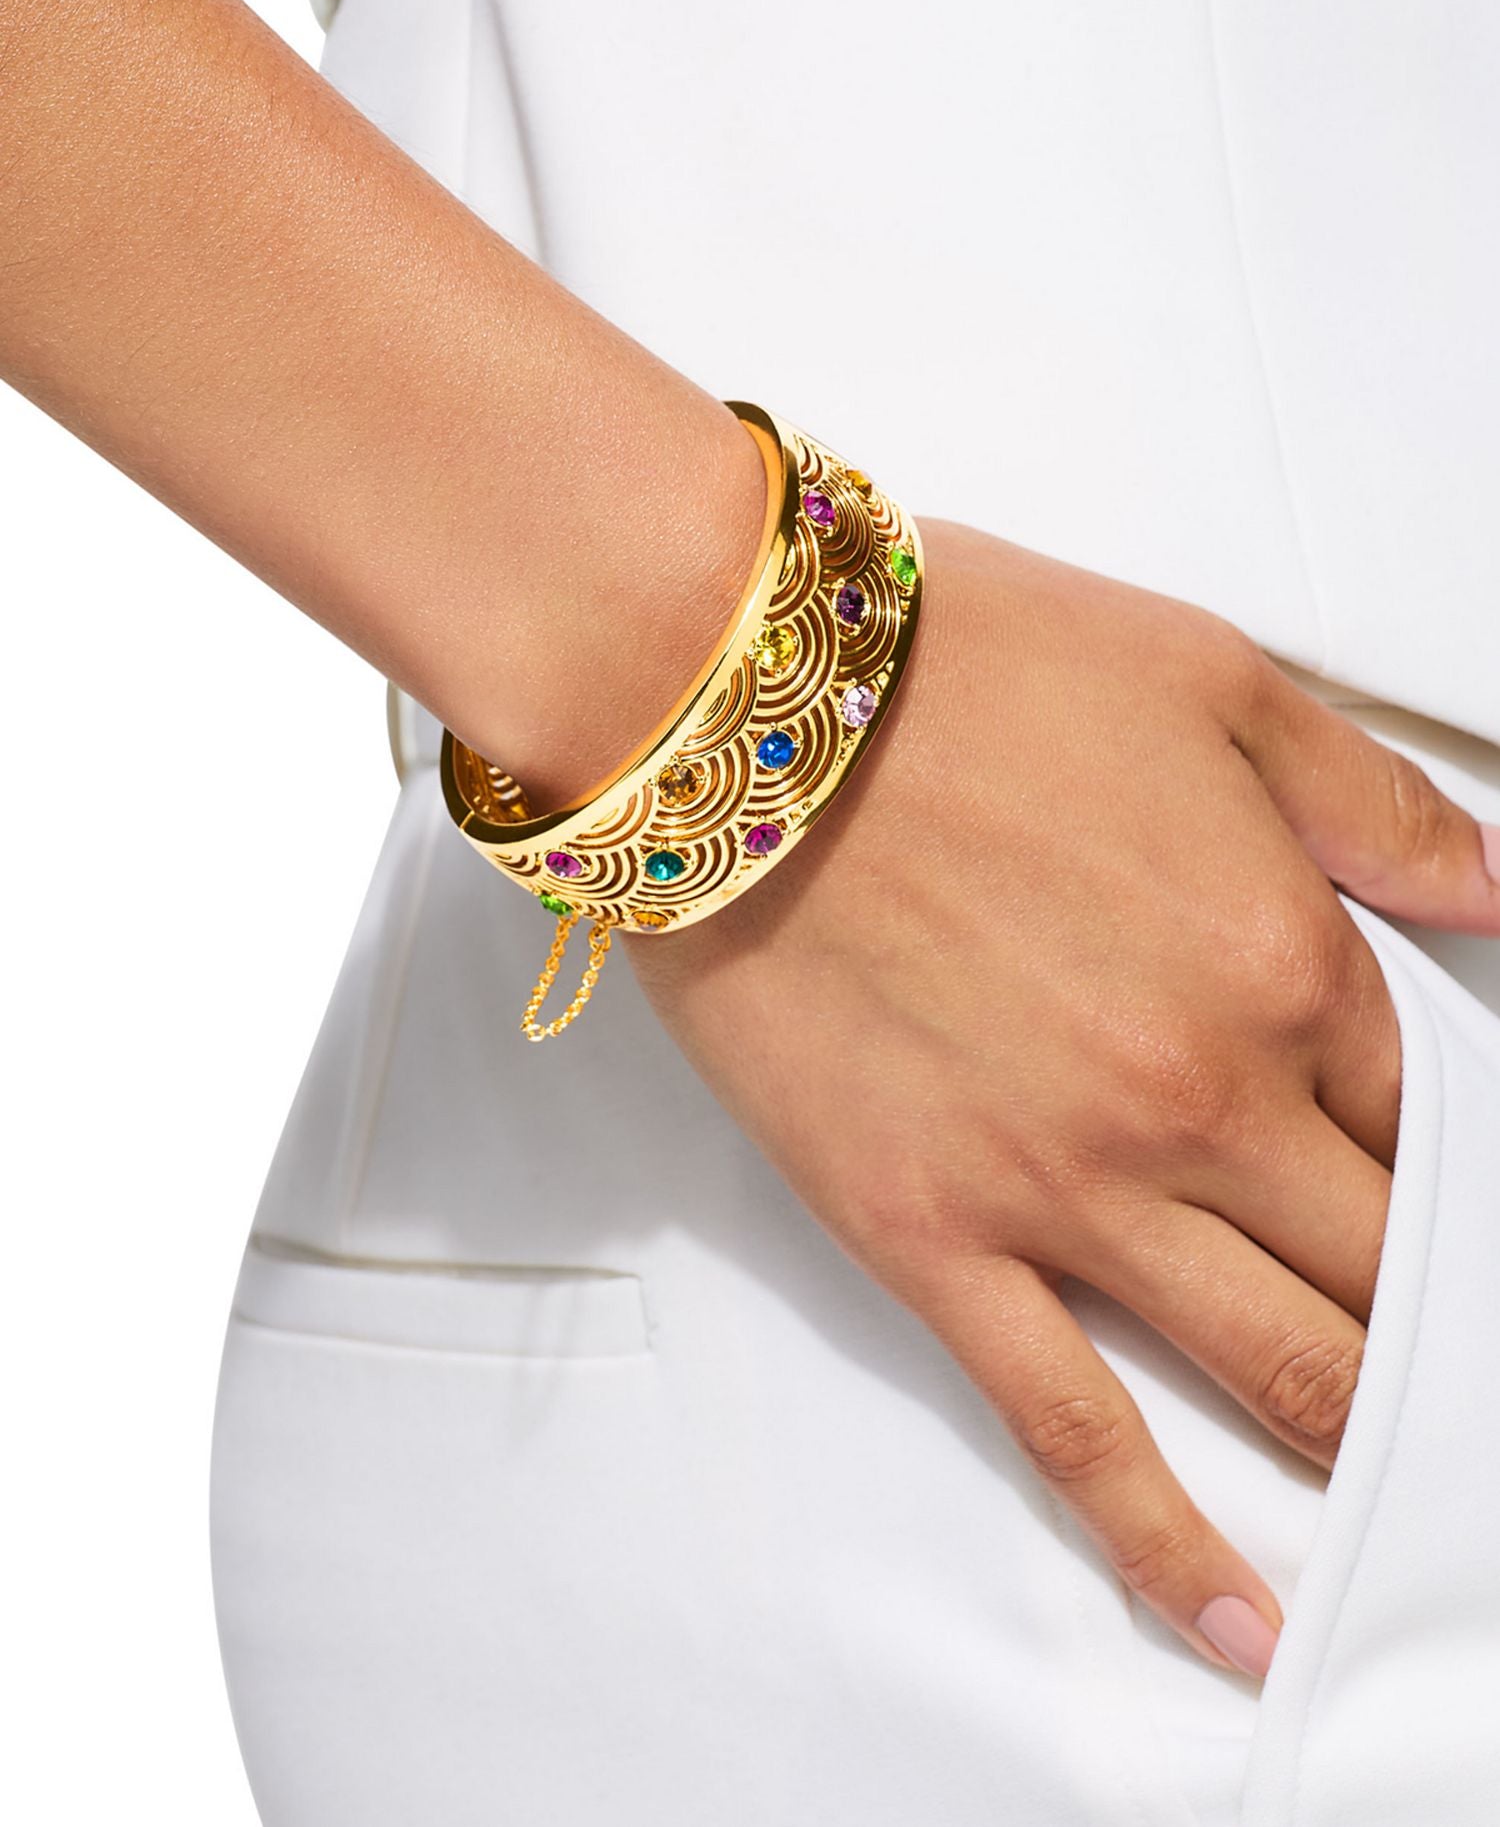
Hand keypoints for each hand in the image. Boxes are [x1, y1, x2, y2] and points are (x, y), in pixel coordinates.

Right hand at [624, 518, 1499, 1677]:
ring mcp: (1066, 1188)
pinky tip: (1237, 1619)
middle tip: (1437, 1342)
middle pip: (1377, 1258)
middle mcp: (1198, 1098)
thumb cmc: (963, 665)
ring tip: (1409, 1488)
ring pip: (1273, 1363)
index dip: (1441, 1151)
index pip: (1422, 1105)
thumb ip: (1378, 808)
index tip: (1424, 1175)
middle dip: (1429, 1304)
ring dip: (1361, 1433)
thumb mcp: (1213, 679)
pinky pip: (1071, 1425)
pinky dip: (1164, 1540)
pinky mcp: (932, 1238)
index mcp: (1279, 958)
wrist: (732, 704)